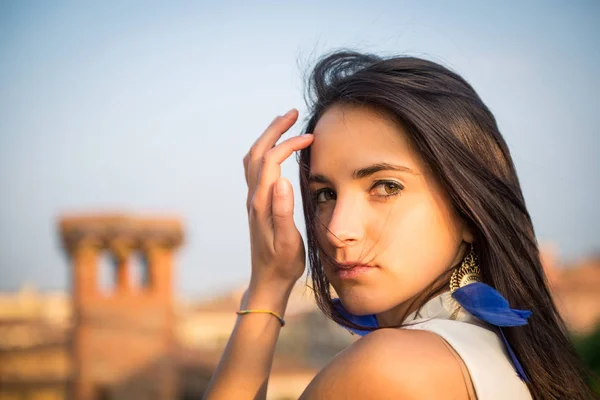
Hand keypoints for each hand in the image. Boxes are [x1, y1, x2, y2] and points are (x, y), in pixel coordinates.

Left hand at [243, 109, 313, 292]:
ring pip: (253, 159)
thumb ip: (282, 211)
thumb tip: (283, 180)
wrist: (267, 280)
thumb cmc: (282, 263)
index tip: (311, 137)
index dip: (290, 144)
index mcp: (262, 203)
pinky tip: (277, 153)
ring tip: (284, 124)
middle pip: (257, 152)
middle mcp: (254, 197)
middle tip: (292, 112)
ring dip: (267, 137)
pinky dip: (265, 151)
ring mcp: (253, 200)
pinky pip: (255, 169)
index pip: (272, 160)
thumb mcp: (287, 241)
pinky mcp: (256, 204)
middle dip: (274, 129)